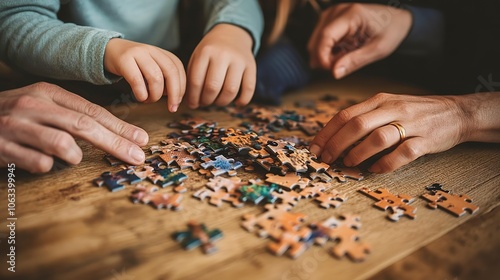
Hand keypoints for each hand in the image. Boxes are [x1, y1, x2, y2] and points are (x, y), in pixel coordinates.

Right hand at [0, 83, 148, 172]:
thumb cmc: (15, 114)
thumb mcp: (43, 105)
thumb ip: (72, 115)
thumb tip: (113, 133)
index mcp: (48, 93)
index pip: (93, 111)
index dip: (120, 127)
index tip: (141, 140)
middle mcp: (34, 105)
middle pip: (85, 126)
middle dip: (116, 143)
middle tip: (137, 157)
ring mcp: (17, 125)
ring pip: (62, 144)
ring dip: (74, 156)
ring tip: (70, 157)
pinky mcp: (2, 146)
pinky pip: (38, 163)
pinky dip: (46, 166)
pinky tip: (38, 161)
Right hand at [104, 38, 185, 111]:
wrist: (108, 50)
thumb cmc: (133, 65)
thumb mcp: (151, 67)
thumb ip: (164, 78)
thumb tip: (176, 98)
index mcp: (161, 52)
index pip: (178, 69)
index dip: (181, 87)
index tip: (178, 102)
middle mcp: (151, 50)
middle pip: (171, 72)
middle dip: (175, 93)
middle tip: (172, 108)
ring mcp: (137, 53)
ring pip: (155, 77)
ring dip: (155, 95)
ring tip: (149, 100)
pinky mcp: (124, 60)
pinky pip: (137, 81)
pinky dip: (141, 94)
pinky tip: (140, 98)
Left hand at [186, 23, 255, 107]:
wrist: (232, 34)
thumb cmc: (211, 51)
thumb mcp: (198, 57)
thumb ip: (192, 77)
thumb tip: (191, 103)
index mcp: (206, 52)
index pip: (196, 81)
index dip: (193, 97)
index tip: (192, 104)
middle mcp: (223, 55)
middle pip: (213, 87)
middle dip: (206, 101)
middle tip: (205, 102)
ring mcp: (239, 60)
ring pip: (231, 90)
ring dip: (222, 102)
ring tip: (217, 101)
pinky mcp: (251, 66)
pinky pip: (249, 88)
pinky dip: (243, 100)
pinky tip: (237, 103)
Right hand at [308, 3, 411, 78]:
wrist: (397, 21)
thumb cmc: (390, 31)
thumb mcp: (378, 50)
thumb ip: (355, 61)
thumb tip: (335, 73)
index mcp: (351, 14)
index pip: (326, 36)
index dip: (323, 56)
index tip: (330, 70)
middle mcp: (338, 11)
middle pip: (317, 39)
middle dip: (323, 58)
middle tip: (339, 68)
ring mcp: (332, 14)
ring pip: (315, 41)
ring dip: (325, 55)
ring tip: (343, 59)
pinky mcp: (330, 20)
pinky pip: (320, 40)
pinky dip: (327, 51)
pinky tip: (340, 54)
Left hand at [309, 93, 469, 172]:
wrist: (455, 113)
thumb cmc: (414, 113)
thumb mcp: (388, 106)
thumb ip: (365, 118)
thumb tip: (335, 138)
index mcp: (379, 100)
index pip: (345, 115)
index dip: (326, 133)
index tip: (314, 148)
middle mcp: (392, 109)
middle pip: (357, 125)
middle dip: (336, 144)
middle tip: (325, 159)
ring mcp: (410, 124)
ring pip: (378, 137)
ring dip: (358, 152)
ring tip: (347, 163)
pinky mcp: (425, 140)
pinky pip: (402, 153)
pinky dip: (385, 163)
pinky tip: (374, 170)